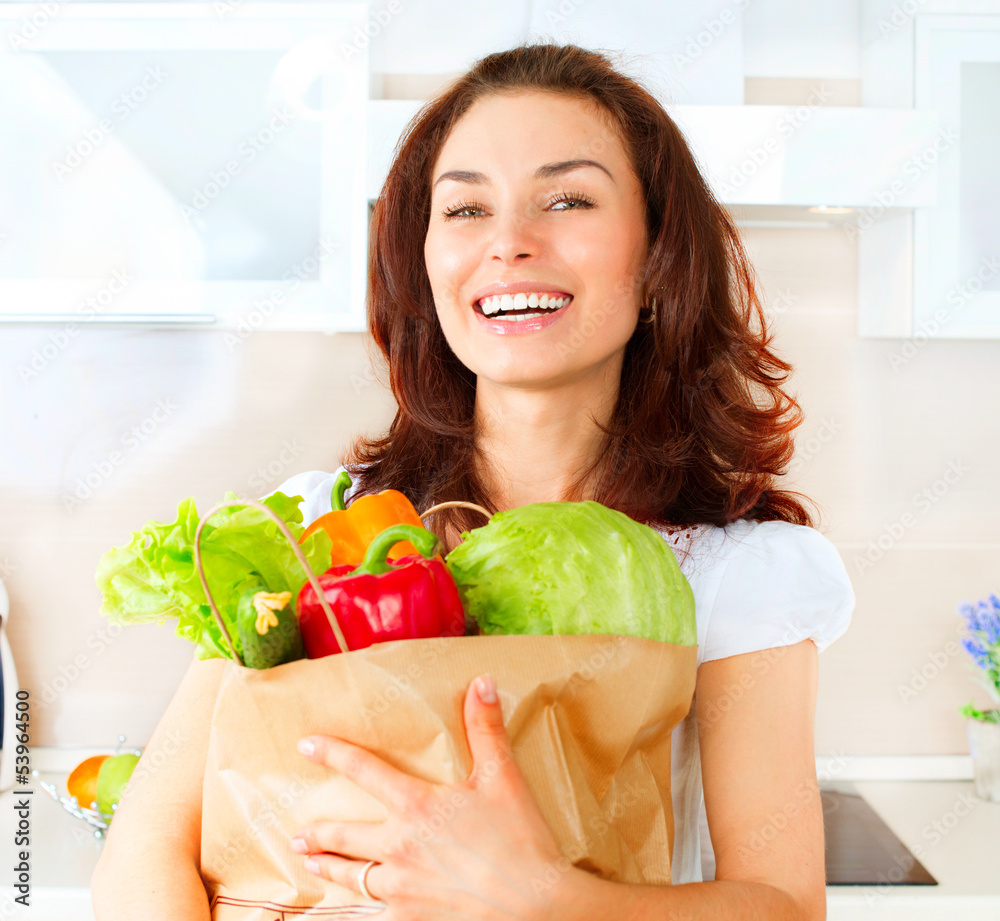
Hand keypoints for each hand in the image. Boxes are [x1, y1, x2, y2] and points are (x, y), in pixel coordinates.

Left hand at [291, 674, 571, 920]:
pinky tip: (357, 907)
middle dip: (318, 833)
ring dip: (329, 868)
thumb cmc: (520, 840)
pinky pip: (373, 913)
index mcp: (417, 806)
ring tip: (310, 863)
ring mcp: (401, 888)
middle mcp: (399, 846)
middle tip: (299, 834)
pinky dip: (360, 908)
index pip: (364, 770)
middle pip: (344, 836)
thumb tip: (481, 682)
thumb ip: (486, 729)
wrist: (534, 907)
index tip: (306, 746)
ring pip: (352, 877)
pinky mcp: (410, 919)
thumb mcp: (504, 777)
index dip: (332, 754)